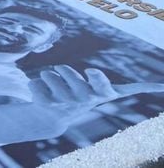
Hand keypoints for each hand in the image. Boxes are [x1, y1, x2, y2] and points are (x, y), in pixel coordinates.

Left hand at [30, 64, 163, 110]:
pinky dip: (36, 84)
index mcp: (99, 95)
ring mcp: (62, 104)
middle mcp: (82, 101)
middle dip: (65, 70)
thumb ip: (133, 88)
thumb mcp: (105, 90)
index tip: (91, 71)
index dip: (96, 78)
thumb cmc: (84, 95)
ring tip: (55, 85)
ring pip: (49, 74)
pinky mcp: (43, 104)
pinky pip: (34, 82)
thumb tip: (162, 88)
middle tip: (63, 74)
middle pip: (67, 72)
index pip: (100, 86)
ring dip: (50, 75)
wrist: (54, 117)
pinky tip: (43, 95)